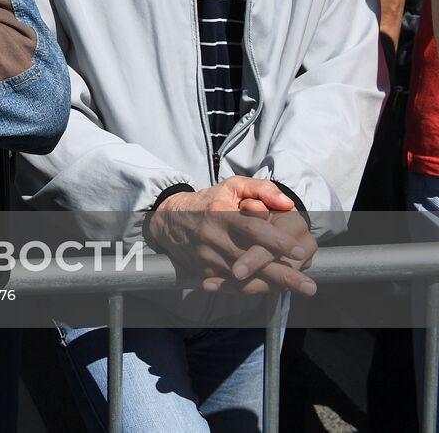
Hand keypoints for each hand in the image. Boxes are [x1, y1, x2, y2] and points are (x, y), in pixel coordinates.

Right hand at [148, 177, 316, 295]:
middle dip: (281, 274)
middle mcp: (212, 236)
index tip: (299, 251)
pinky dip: (251, 289)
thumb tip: (287, 203)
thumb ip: (261, 189)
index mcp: (221, 213)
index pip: (252, 229)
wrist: (169, 219)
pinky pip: (229, 283)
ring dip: (271, 285)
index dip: (277, 241)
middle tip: (309, 286)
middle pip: (251, 258)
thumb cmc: (210, 201)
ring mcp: (206, 256)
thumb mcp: (232, 186)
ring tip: (297, 291)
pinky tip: (271, 292)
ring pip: (241, 275)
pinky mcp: (203, 270)